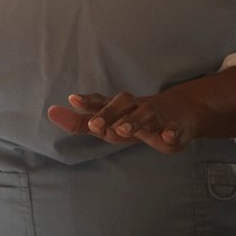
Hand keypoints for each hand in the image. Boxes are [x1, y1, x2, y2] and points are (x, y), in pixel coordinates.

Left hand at [47, 90, 197, 153]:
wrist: (184, 112)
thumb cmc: (139, 118)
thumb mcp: (112, 120)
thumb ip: (83, 120)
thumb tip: (52, 113)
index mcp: (120, 108)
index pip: (101, 102)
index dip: (87, 102)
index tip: (72, 99)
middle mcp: (136, 107)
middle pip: (122, 105)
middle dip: (108, 114)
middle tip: (94, 125)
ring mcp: (158, 116)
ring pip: (146, 115)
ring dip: (134, 122)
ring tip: (123, 130)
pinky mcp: (176, 127)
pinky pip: (174, 129)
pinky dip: (171, 132)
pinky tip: (166, 136)